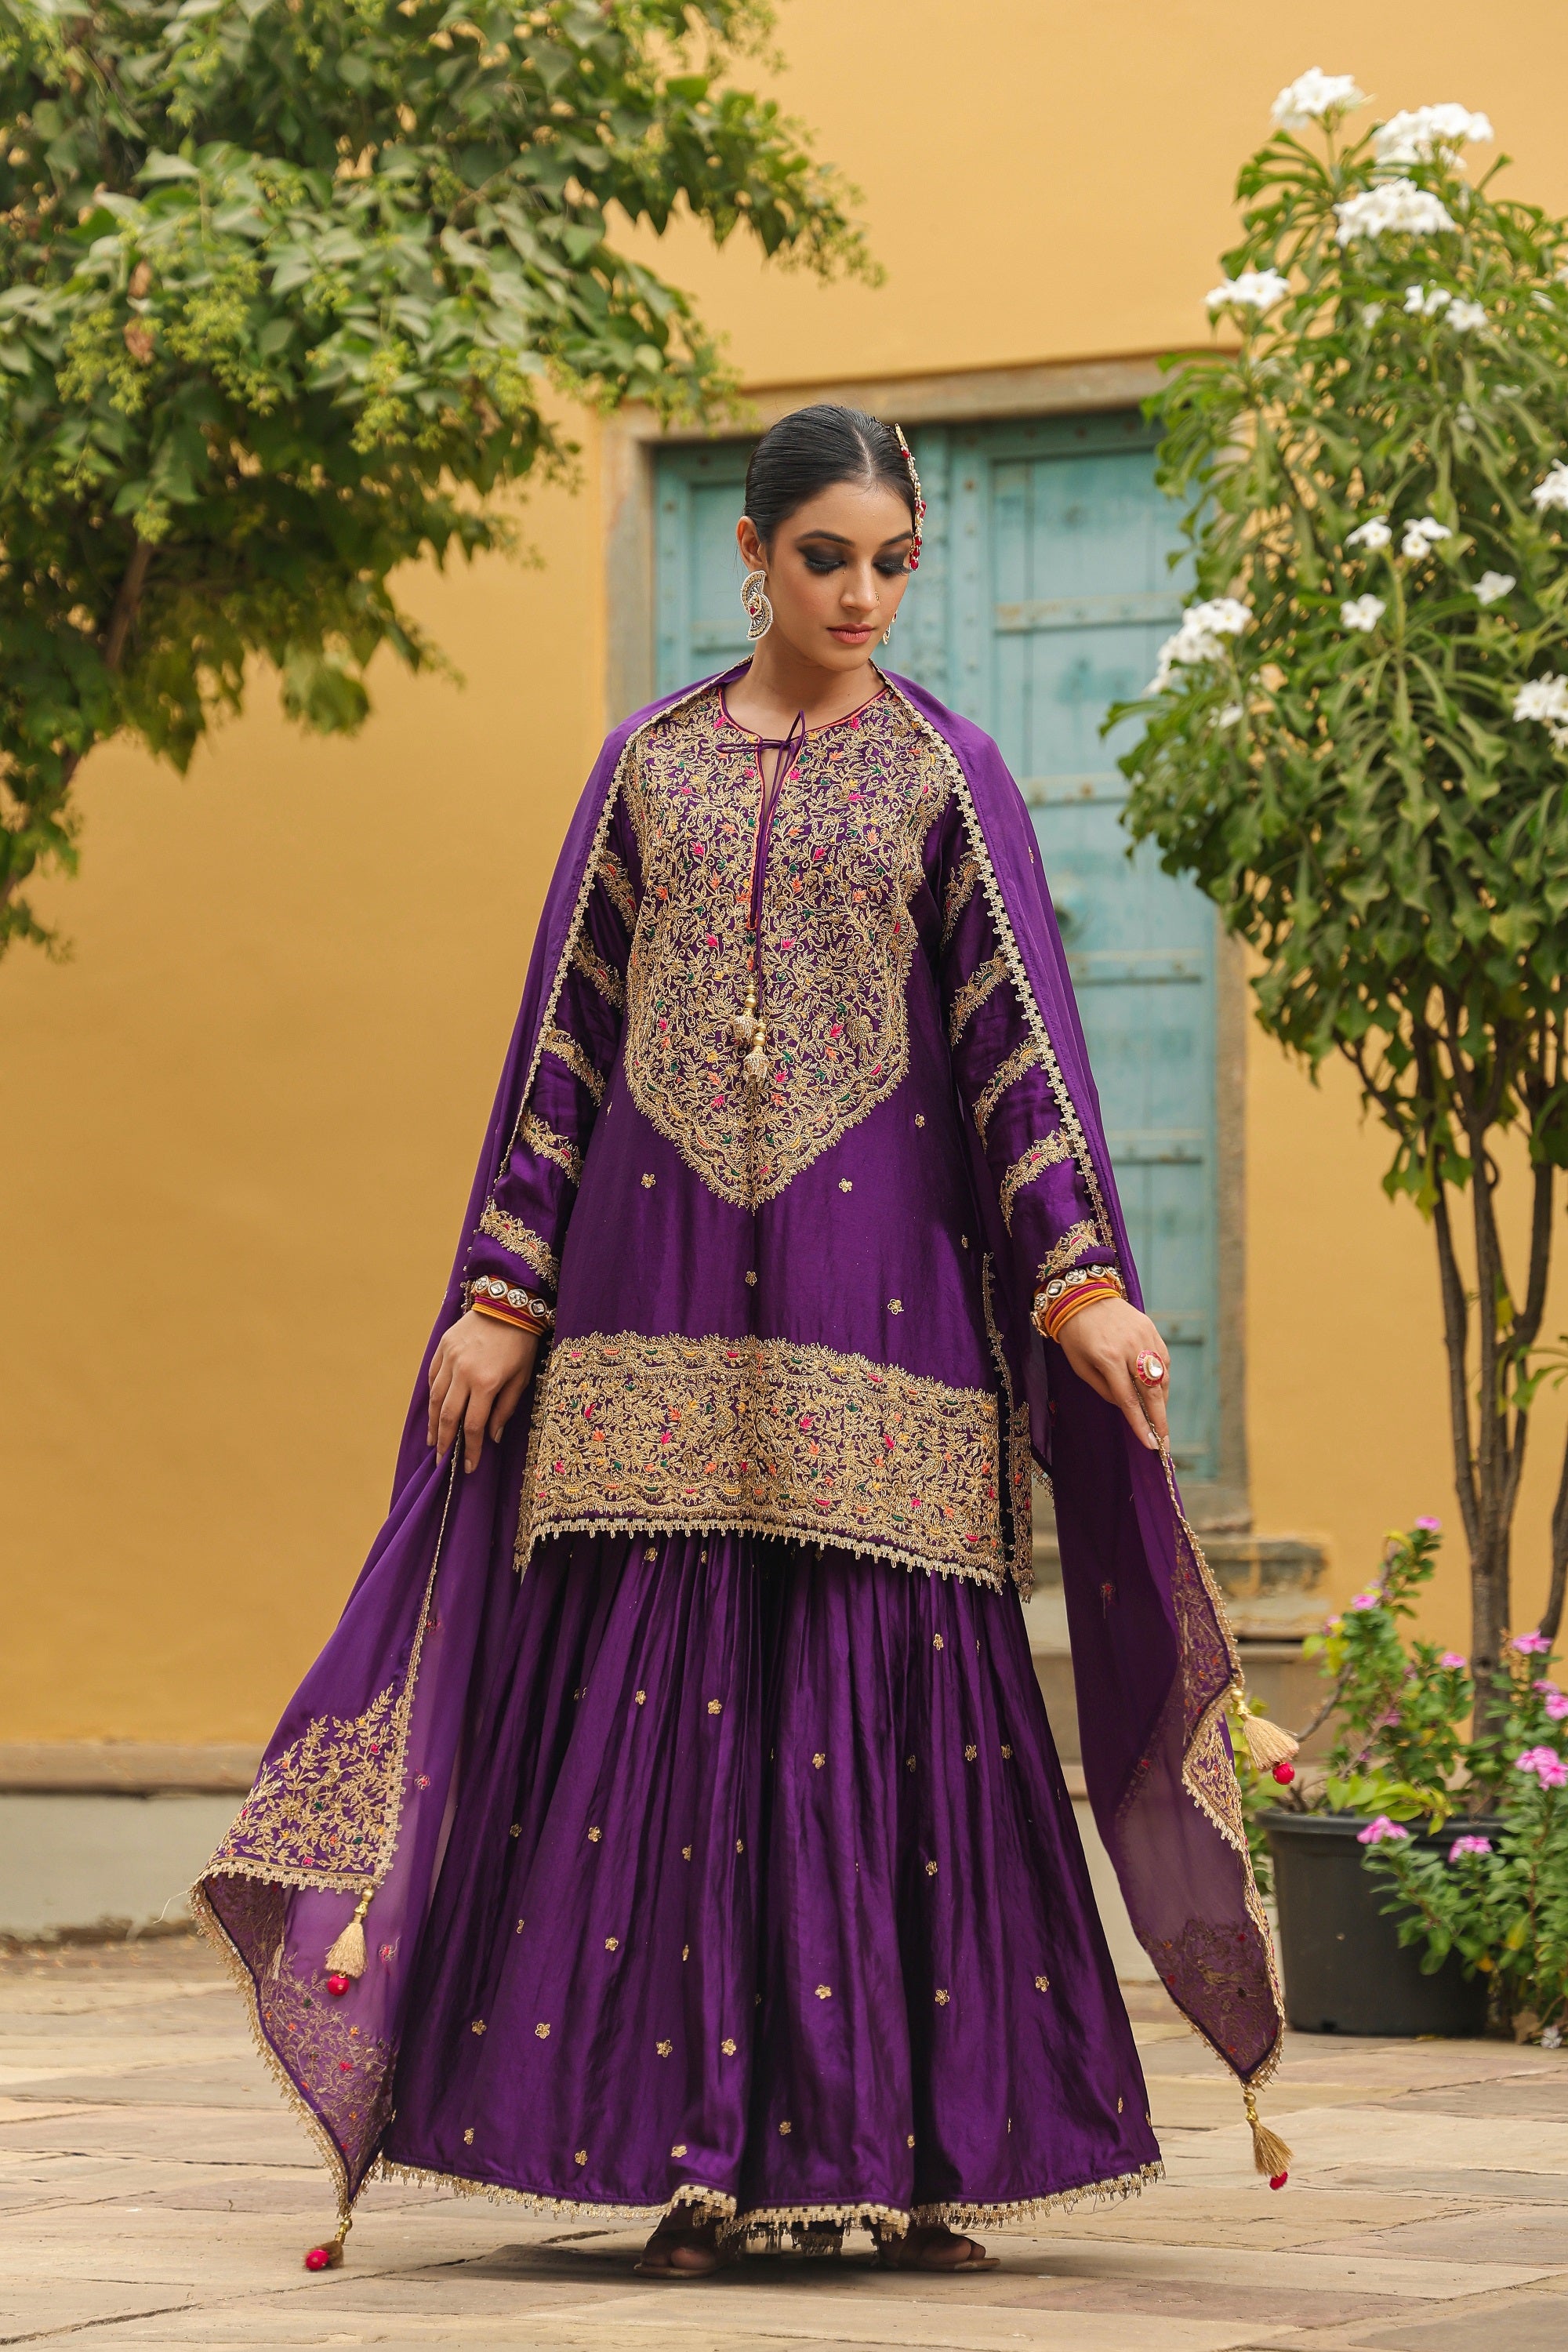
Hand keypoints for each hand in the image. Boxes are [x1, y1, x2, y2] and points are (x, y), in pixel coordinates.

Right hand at [426, 1311, 538, 1471]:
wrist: (509, 1304)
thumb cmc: (521, 1343)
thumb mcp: (521, 1378)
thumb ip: (505, 1408)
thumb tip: (493, 1436)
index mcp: (485, 1383)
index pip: (472, 1426)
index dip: (470, 1449)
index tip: (469, 1466)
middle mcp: (463, 1373)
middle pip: (448, 1416)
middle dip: (445, 1442)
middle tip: (443, 1460)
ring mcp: (450, 1359)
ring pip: (435, 1398)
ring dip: (433, 1423)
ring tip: (433, 1440)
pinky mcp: (443, 1347)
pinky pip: (433, 1377)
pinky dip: (432, 1395)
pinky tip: (434, 1409)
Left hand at [1055, 1296, 1169, 1451]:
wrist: (1082, 1296)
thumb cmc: (1076, 1335)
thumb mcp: (1080, 1366)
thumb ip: (1104, 1389)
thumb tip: (1127, 1407)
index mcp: (1108, 1358)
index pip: (1128, 1399)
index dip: (1140, 1424)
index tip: (1151, 1444)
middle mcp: (1130, 1348)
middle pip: (1151, 1391)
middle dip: (1160, 1420)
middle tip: (1165, 1442)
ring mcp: (1144, 1337)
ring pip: (1162, 1376)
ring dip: (1162, 1400)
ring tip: (1160, 1418)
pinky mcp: (1151, 1329)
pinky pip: (1163, 1359)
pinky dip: (1163, 1377)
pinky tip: (1158, 1390)